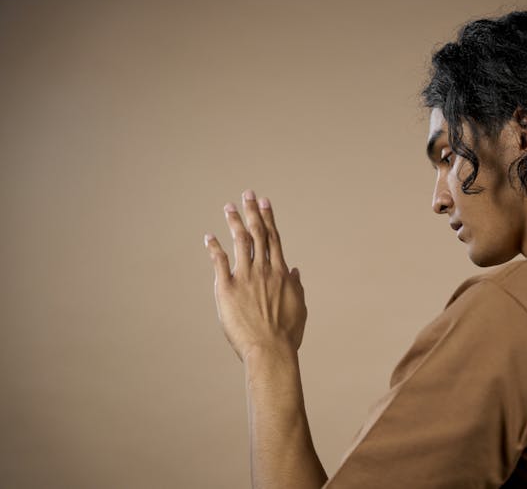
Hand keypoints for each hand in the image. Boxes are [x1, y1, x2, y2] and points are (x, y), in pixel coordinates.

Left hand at [204, 189, 306, 361]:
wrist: (270, 350)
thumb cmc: (286, 334)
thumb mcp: (299, 308)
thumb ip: (296, 287)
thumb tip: (294, 271)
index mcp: (280, 273)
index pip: (274, 238)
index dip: (269, 218)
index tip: (265, 203)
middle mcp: (263, 270)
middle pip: (257, 233)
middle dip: (252, 212)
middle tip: (248, 194)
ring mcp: (245, 277)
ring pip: (239, 242)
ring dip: (234, 222)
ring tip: (229, 207)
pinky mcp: (227, 289)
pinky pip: (219, 262)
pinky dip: (214, 248)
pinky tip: (209, 237)